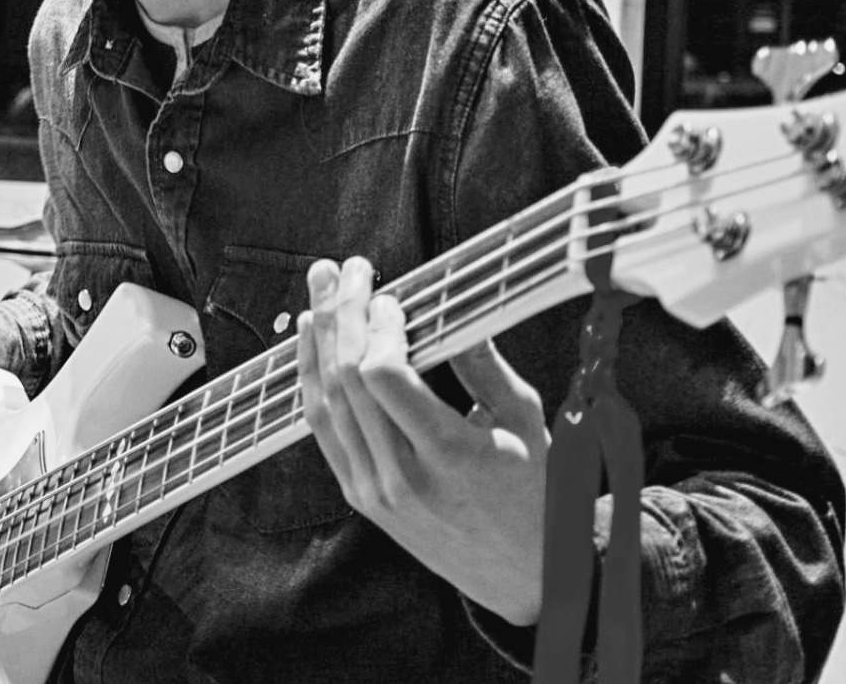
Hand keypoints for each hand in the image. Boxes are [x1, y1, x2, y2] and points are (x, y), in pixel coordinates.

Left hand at [296, 256, 551, 624]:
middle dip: (342, 314)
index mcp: (449, 456)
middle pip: (349, 380)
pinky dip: (312, 380)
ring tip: (320, 290)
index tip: (388, 296)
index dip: (377, 328)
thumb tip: (452, 303)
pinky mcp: (359, 496)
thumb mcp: (522, 420)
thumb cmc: (534, 491)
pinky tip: (312, 343)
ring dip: (318, 339)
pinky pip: (323, 429)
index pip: (385, 377)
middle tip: (345, 270)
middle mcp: (402, 476)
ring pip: (326, 402)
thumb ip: (482, 362)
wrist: (523, 576)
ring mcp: (373, 490)